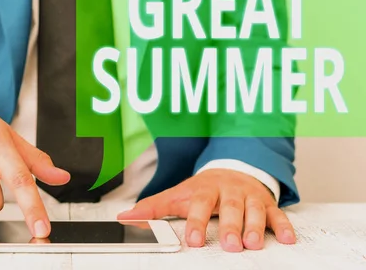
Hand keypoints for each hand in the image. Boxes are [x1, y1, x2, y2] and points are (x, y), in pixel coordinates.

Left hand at [117, 169, 295, 251]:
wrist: (231, 168)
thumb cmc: (202, 188)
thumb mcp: (177, 195)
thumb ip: (152, 208)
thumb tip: (125, 218)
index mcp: (204, 190)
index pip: (199, 205)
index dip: (197, 222)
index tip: (195, 241)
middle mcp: (227, 191)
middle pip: (230, 207)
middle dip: (231, 226)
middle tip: (230, 244)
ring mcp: (248, 196)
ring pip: (254, 210)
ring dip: (256, 226)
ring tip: (254, 243)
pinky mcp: (267, 203)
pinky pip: (277, 213)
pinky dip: (283, 225)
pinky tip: (287, 238)